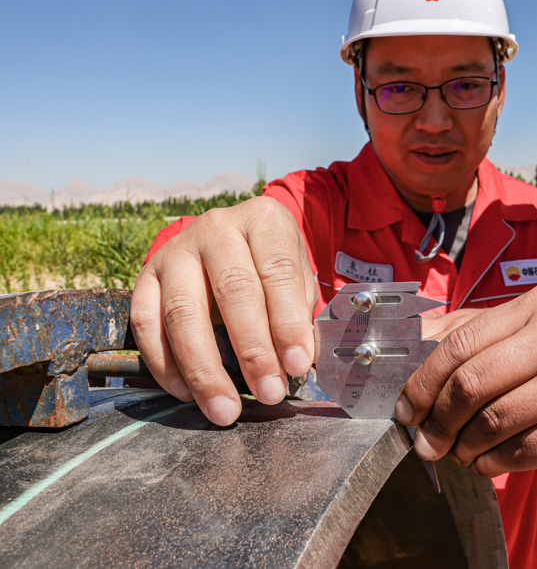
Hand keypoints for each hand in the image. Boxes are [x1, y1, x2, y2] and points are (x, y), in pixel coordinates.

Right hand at [130, 197, 317, 425]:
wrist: (231, 240)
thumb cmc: (270, 265)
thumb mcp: (297, 277)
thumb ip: (301, 316)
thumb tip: (301, 366)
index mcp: (263, 220)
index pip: (278, 271)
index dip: (289, 322)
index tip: (298, 365)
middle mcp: (217, 228)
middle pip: (233, 291)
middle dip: (253, 351)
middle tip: (269, 392)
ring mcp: (176, 250)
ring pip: (183, 312)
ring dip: (205, 369)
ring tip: (225, 408)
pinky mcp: (145, 275)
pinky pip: (145, 323)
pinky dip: (164, 363)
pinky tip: (186, 392)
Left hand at [394, 283, 536, 476]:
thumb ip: (480, 330)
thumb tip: (412, 341)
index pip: (462, 342)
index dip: (422, 380)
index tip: (406, 408)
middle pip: (473, 382)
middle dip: (437, 420)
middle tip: (424, 440)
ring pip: (496, 422)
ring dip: (464, 446)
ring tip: (458, 452)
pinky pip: (523, 451)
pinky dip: (492, 463)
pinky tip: (487, 462)